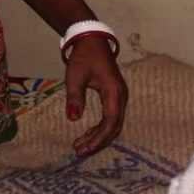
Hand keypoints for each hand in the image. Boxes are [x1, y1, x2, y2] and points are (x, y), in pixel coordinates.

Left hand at [64, 35, 127, 155]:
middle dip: (98, 141)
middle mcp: (120, 96)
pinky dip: (99, 128)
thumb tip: (73, 118)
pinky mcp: (114, 97)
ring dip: (98, 136)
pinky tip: (87, 135)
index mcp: (113, 91)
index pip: (110, 121)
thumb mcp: (75, 75)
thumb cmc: (84, 57)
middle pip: (114, 126)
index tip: (84, 148)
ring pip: (113, 124)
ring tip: (80, 146)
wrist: (93, 41)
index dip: (99, 137)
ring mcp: (119, 97)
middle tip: (80, 151)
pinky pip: (110, 118)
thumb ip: (75, 97)